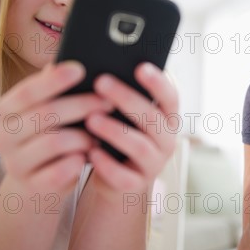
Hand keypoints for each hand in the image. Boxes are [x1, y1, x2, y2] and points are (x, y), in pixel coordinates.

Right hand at [0, 62, 111, 197]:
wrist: (37, 181)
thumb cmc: (48, 134)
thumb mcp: (47, 110)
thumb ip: (55, 88)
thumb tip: (78, 59)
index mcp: (3, 111)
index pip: (27, 91)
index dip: (54, 80)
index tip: (81, 69)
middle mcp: (3, 137)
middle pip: (45, 115)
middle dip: (82, 105)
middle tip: (109, 101)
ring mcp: (15, 164)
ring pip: (56, 142)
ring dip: (85, 136)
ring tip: (102, 133)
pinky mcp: (32, 186)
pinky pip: (61, 171)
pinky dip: (79, 161)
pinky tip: (89, 156)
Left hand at [84, 63, 178, 201]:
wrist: (113, 178)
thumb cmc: (115, 135)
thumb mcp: (118, 114)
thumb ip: (111, 92)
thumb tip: (79, 64)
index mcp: (166, 118)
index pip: (170, 97)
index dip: (158, 82)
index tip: (140, 66)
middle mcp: (166, 140)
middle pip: (153, 118)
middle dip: (127, 98)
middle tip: (101, 82)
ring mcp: (154, 164)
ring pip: (140, 147)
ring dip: (115, 131)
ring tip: (91, 118)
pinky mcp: (136, 185)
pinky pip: (124, 177)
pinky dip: (107, 164)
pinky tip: (90, 152)